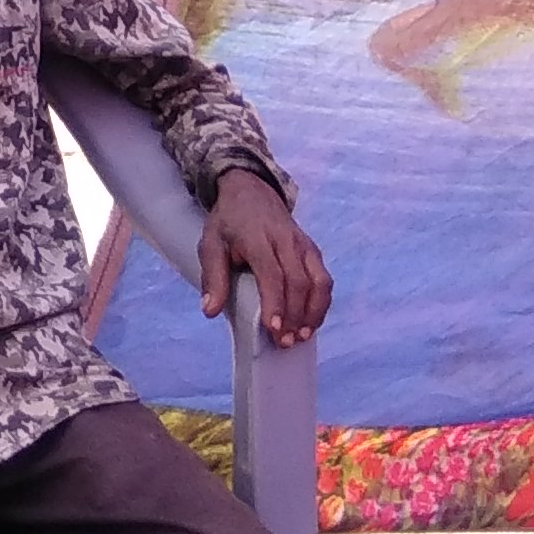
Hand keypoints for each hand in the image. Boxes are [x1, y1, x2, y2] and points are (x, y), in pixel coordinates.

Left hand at [196, 167, 329, 345]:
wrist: (251, 191)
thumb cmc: (228, 222)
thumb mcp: (210, 243)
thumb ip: (213, 277)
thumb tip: (210, 311)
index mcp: (257, 238)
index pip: (271, 273)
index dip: (275, 302)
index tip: (273, 328)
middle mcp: (286, 241)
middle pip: (298, 281)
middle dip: (294, 315)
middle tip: (284, 342)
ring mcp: (303, 245)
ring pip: (318, 281)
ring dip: (313, 312)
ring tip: (301, 336)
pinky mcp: (313, 250)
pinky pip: (323, 279)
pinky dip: (321, 303)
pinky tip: (310, 322)